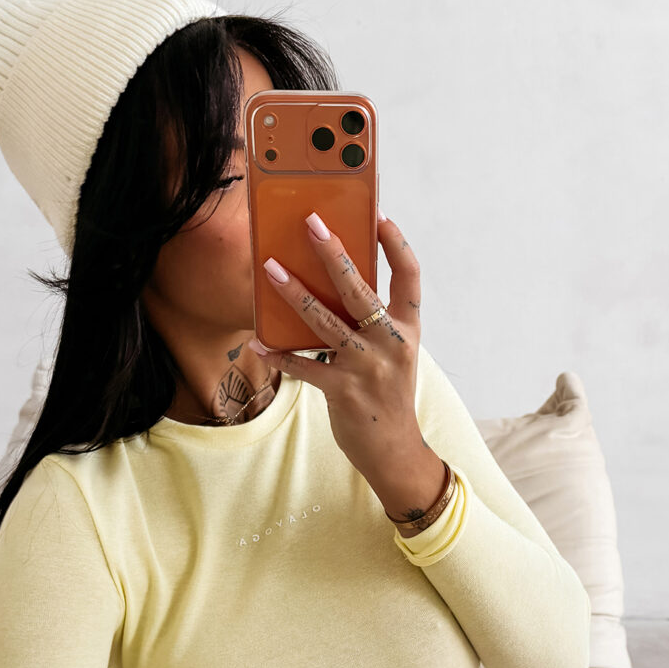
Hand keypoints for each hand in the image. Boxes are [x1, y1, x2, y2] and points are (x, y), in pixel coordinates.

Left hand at [249, 211, 423, 490]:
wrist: (395, 451)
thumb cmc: (387, 395)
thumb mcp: (393, 354)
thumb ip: (372, 324)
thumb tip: (335, 286)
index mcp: (407, 330)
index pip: (410, 278)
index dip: (396, 245)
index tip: (379, 217)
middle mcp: (391, 344)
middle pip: (360, 289)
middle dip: (333, 253)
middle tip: (312, 224)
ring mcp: (367, 367)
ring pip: (324, 321)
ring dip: (294, 293)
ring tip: (271, 268)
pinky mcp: (343, 391)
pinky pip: (304, 366)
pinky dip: (280, 355)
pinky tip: (259, 342)